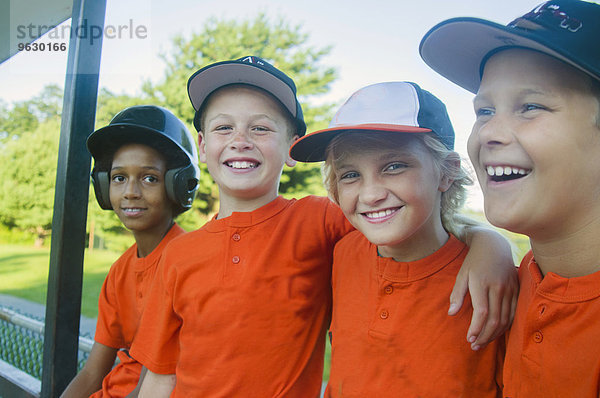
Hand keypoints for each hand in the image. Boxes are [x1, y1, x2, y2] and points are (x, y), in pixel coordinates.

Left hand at [453, 226, 518, 349]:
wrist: (494, 245)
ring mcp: (509, 289)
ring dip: (494, 334)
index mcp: (481, 283)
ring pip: (505, 319)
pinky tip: (496, 332)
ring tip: (483, 342)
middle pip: (494, 319)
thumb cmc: (474, 261)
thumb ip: (457, 294)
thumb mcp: (462, 275)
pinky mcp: (516, 290)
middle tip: (475, 345)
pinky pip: (513, 313)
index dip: (476, 328)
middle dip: (484, 336)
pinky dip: (505, 326)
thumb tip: (451, 313)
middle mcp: (497, 287)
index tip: (469, 339)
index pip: (481, 312)